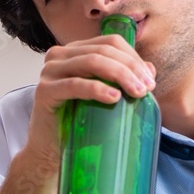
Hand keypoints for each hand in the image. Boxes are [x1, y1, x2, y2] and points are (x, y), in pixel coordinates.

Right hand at [0, 34, 155, 193]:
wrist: (50, 151)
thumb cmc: (78, 123)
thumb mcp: (104, 97)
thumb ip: (123, 79)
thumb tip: (149, 69)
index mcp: (75, 51)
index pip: (109, 42)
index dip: (133, 57)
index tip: (150, 80)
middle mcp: (59, 55)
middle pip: (103, 51)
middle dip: (130, 68)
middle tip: (146, 89)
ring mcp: (49, 71)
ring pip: (91, 62)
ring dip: (119, 75)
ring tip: (137, 93)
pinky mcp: (44, 91)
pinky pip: (74, 84)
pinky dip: (97, 88)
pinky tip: (114, 97)